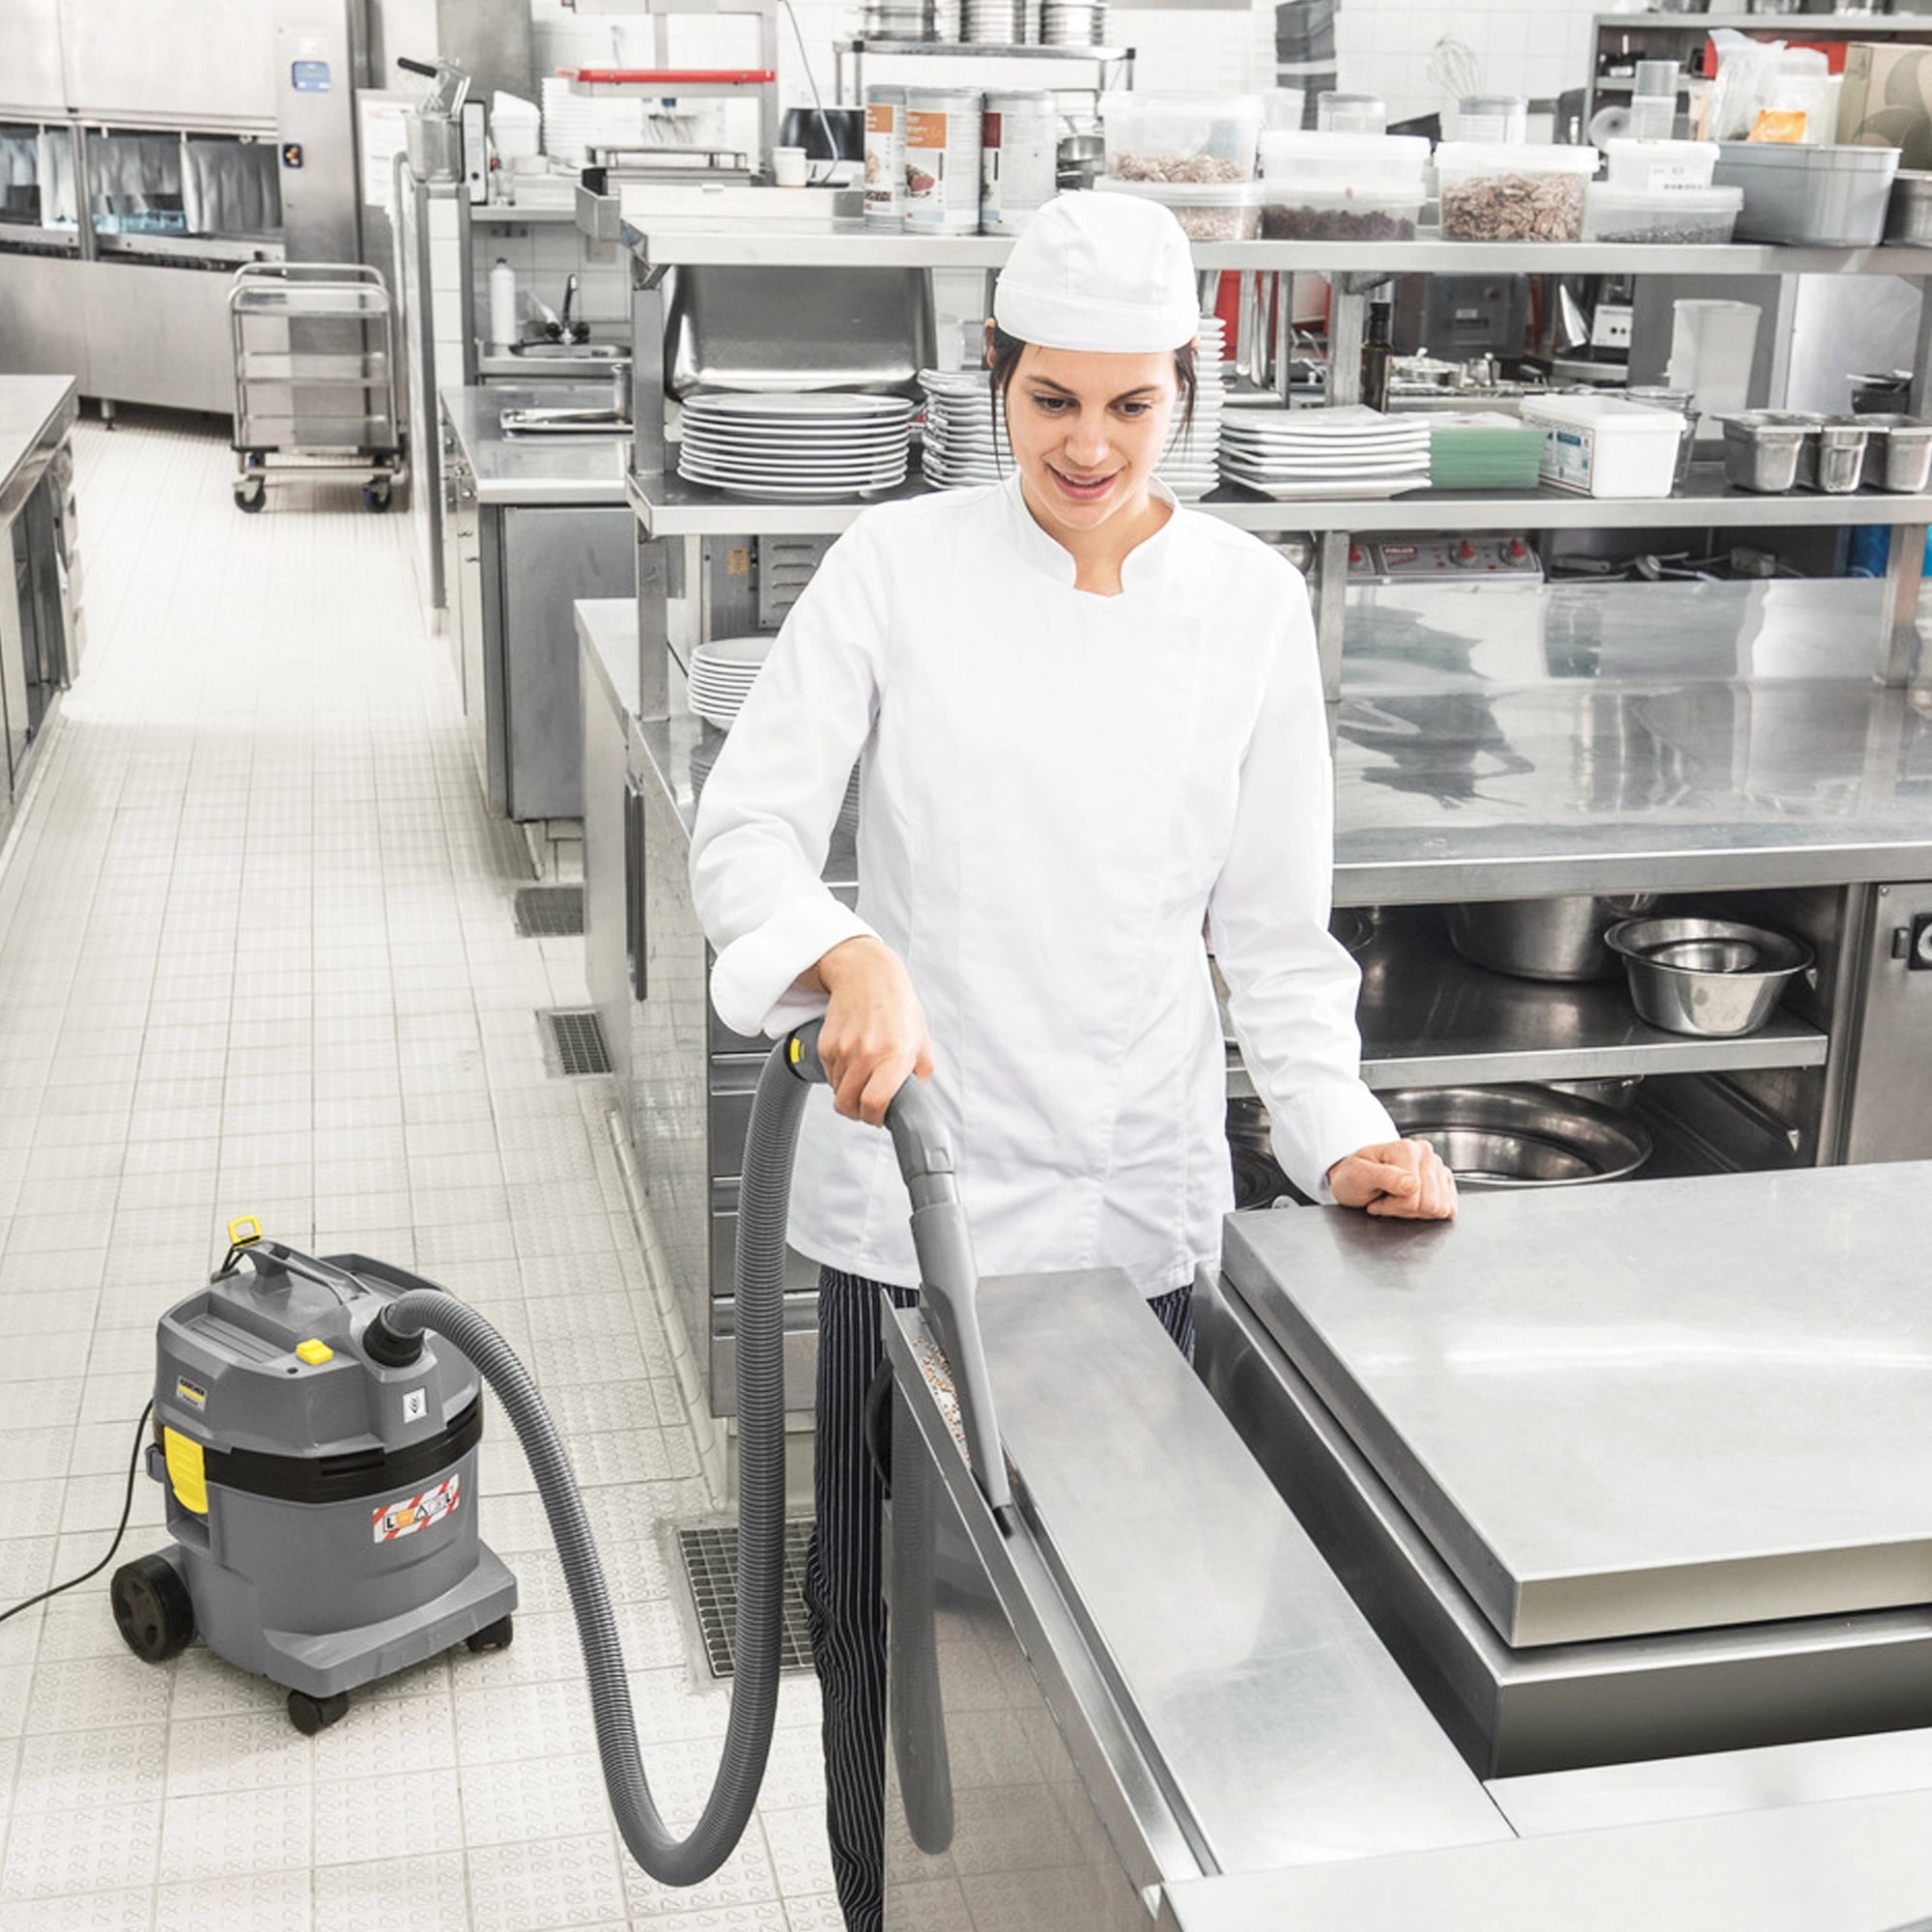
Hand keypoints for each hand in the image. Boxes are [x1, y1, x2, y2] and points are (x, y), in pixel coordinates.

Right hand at [806, 937, 934, 1125]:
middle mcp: (867, 1053)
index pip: (874, 1103)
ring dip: (849, 1092)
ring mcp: (843, 1050)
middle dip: (859, 1111)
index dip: (874, 1117)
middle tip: (868, 1105)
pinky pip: (830, 1075)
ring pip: (838, 1092)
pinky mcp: (826, 1045)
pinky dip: (839, 1076)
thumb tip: (913, 1101)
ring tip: (863, 1075)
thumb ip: (919, 1075)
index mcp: (895, 1054)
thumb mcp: (921, 1040)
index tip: (879, 1116)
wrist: (866, 975)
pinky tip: (853, 1060)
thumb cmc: (896, 1004)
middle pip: (849, 1105)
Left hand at [1327, 1139, 1458, 1219]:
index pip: (1413, 1197)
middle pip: (1430, 1204)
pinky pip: (1449, 1209)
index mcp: (1407, 1149)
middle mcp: (1426, 1154)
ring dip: (1414, 1211)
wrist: (1355, 1178)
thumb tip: (1413, 1184)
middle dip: (1403, 1209)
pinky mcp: (1444, 1181)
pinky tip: (1410, 1201)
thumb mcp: (1358, 1175)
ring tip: (1396, 1198)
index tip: (1376, 1197)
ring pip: (1440, 1209)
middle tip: (1386, 1198)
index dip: (1391, 1205)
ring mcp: (1437, 1167)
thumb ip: (1385, 1177)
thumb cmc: (1354, 1176)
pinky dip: (1427, 1212)